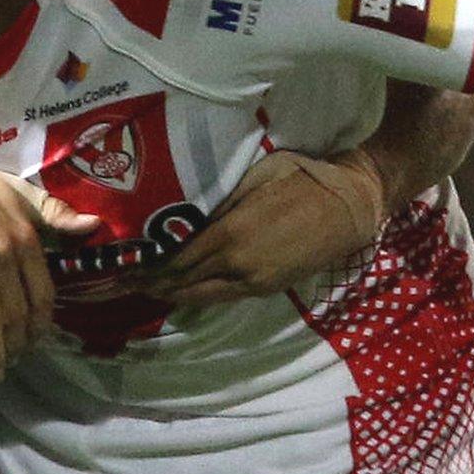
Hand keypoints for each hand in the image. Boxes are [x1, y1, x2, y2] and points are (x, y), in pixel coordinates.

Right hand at [0, 154, 100, 375]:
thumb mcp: (22, 193)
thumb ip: (57, 213)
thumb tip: (96, 225)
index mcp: (27, 236)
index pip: (44, 295)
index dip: (41, 327)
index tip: (35, 344)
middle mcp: (6, 250)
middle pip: (19, 313)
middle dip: (18, 345)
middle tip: (12, 361)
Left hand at [140, 149, 382, 305]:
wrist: (350, 207)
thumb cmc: (303, 179)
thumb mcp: (255, 177)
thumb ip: (220, 201)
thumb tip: (187, 217)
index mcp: (232, 233)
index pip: (179, 258)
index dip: (150, 266)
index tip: (125, 267)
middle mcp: (238, 264)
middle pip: (184, 283)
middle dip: (153, 285)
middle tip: (123, 284)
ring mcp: (254, 281)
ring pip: (202, 296)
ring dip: (173, 294)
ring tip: (147, 290)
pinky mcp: (268, 288)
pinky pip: (223, 296)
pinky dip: (199, 295)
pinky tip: (184, 291)